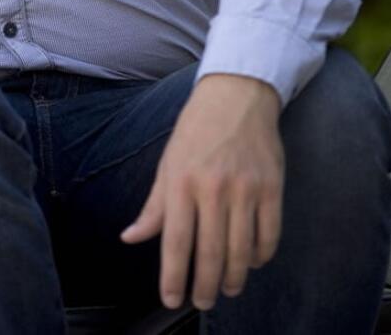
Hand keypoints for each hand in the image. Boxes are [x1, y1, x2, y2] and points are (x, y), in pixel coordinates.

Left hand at [121, 74, 283, 310]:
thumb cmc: (194, 132)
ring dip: (234, 277)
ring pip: (241, 250)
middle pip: (210, 252)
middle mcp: (212, 188)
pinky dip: (260, 256)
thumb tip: (130, 237)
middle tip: (202, 303)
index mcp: (180, 182)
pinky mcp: (273, 188)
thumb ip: (153, 206)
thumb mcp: (167, 163)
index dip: (172, 276)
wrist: (235, 98)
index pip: (174, 240)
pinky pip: (269, 235)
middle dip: (205, 286)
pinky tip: (250, 262)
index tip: (171, 299)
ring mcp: (245, 189)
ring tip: (226, 289)